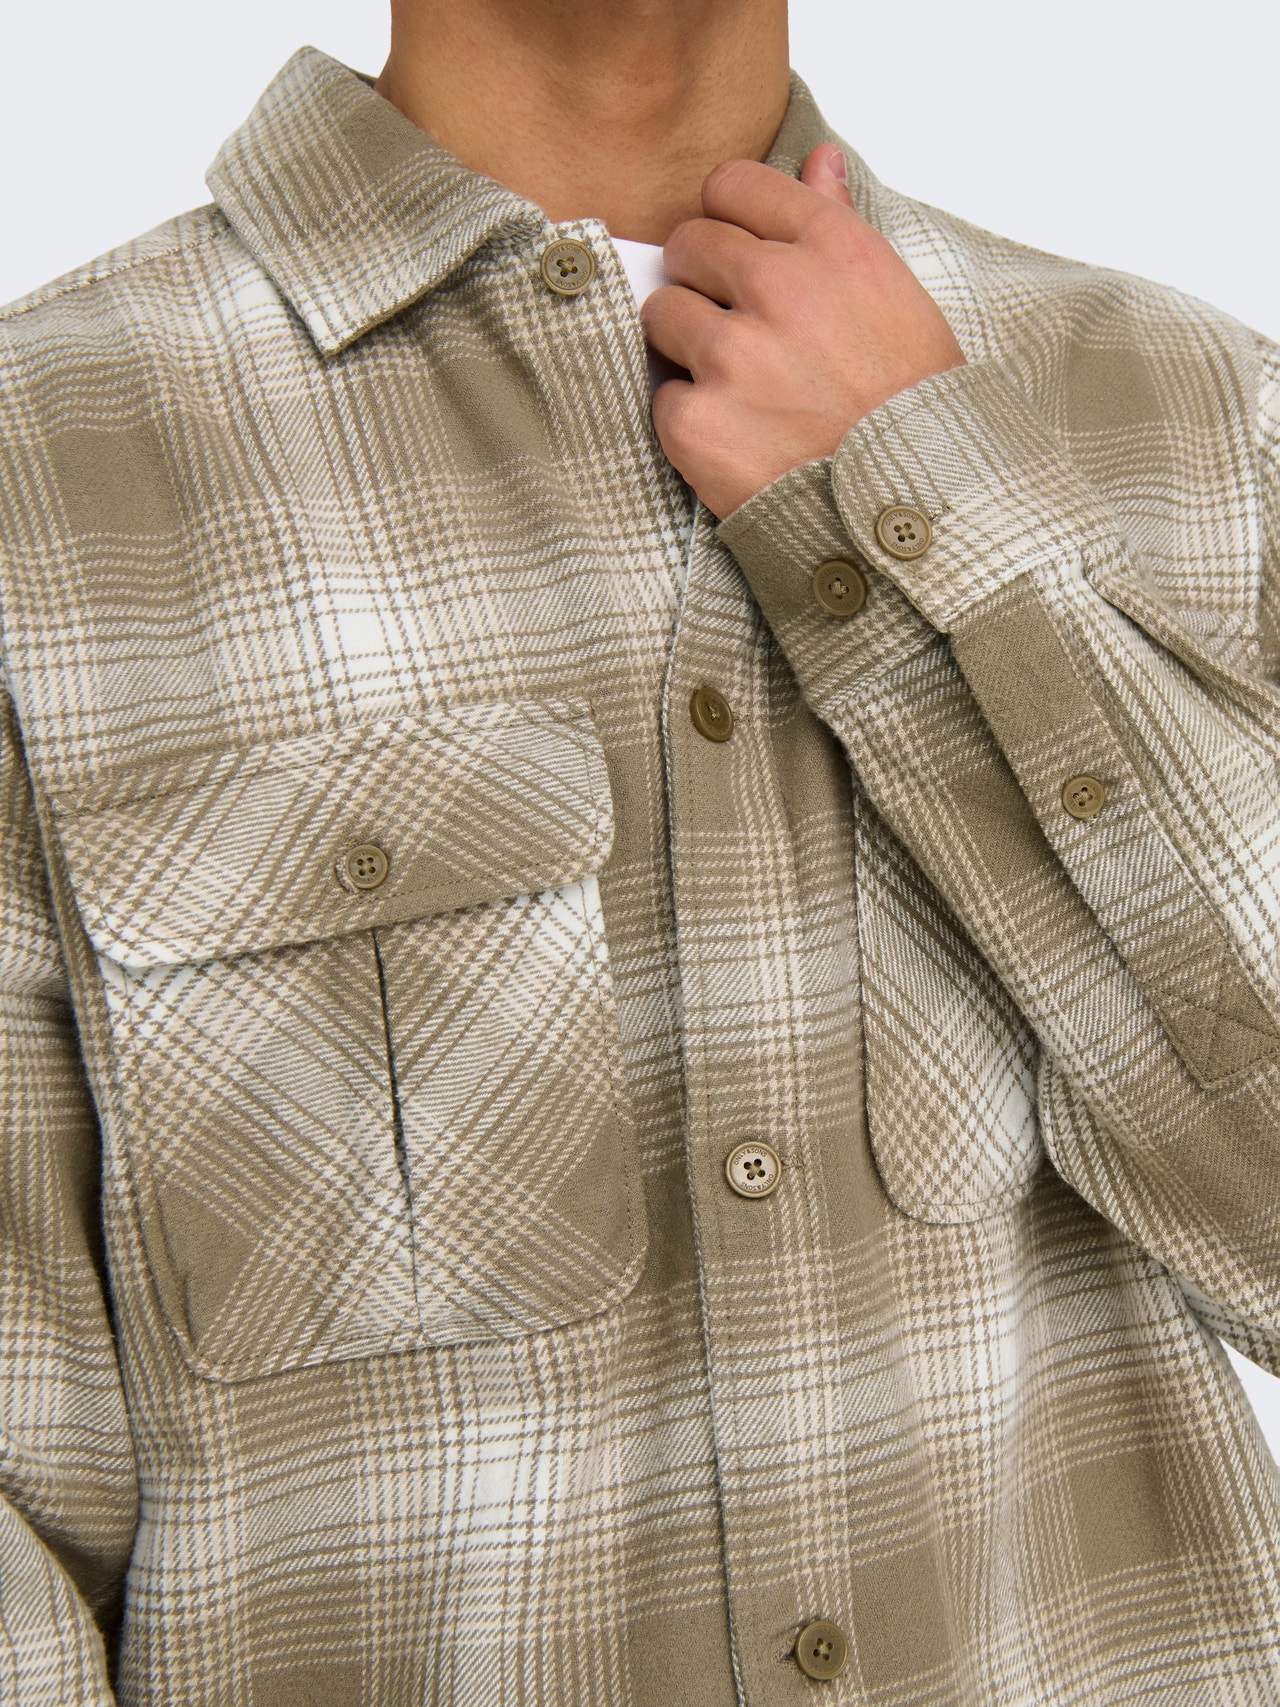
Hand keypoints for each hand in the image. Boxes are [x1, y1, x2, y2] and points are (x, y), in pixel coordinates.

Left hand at [641, 144, 965, 519]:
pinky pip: (664, 398)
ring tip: (743, 391)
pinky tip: (741, 441)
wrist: (909, 511)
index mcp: (831, 247)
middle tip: (740, 334)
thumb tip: (819, 158)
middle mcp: (778, 287)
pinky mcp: (697, 420)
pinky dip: (691, 423)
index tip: (737, 257)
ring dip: (689, 349)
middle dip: (701, 282)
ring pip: (662, 315)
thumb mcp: (896, 301)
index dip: (727, 221)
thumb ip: (840, 223)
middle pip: (688, 244)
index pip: (732, 185)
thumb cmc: (909, 409)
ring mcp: (732, 355)